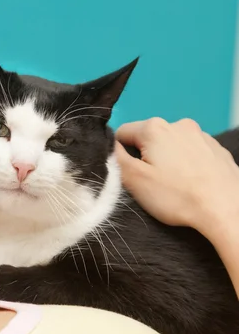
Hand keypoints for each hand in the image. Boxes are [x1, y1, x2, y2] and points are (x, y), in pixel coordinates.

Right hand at [115, 117, 238, 235]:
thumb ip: (114, 159)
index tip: (127, 175)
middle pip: (146, 139)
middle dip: (143, 157)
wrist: (227, 209)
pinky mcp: (217, 149)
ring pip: (169, 145)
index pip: (121, 134)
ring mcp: (201, 135)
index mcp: (154, 128)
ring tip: (173, 185)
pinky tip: (191, 183)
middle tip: (149, 183)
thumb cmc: (176, 196)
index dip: (118, 155)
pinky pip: (190, 152)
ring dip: (165, 160)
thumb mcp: (134, 180)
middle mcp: (178, 124)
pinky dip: (185, 164)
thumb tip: (106, 145)